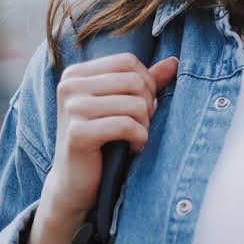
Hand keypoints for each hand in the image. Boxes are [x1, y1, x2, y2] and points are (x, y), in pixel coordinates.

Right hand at [41, 53, 178, 219]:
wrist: (74, 182)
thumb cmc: (101, 140)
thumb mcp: (121, 106)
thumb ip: (144, 82)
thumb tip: (173, 62)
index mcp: (76, 74)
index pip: (128, 62)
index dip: (146, 82)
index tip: (143, 106)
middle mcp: (69, 86)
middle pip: (134, 81)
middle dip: (147, 106)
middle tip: (140, 125)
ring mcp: (71, 108)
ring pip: (135, 104)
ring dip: (144, 125)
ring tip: (135, 138)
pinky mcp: (77, 133)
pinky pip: (127, 126)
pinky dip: (139, 139)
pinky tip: (131, 149)